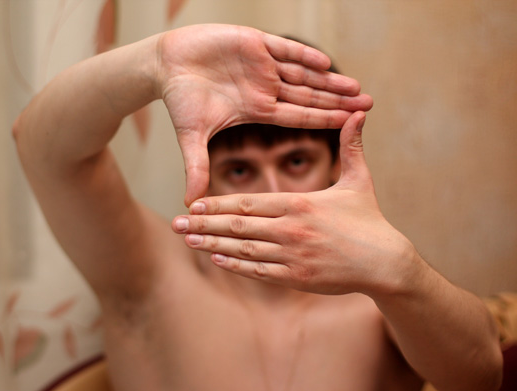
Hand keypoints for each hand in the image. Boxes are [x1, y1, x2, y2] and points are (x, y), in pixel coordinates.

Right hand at [156, 24, 373, 204]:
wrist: (166, 65)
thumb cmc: (180, 99)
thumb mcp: (192, 136)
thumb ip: (197, 167)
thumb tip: (190, 203)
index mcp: (258, 109)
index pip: (298, 116)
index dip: (324, 119)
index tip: (350, 124)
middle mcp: (265, 87)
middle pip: (309, 95)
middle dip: (338, 99)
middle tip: (368, 104)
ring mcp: (262, 65)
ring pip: (304, 72)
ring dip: (329, 79)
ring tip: (356, 87)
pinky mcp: (253, 42)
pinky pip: (284, 49)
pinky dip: (303, 55)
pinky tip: (324, 63)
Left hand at [171, 112, 412, 295]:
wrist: (385, 262)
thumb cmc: (369, 220)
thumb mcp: (360, 180)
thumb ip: (351, 147)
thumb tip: (356, 113)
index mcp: (300, 205)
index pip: (249, 204)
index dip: (218, 205)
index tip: (194, 203)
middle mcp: (291, 230)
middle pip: (237, 227)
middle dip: (203, 225)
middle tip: (175, 223)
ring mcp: (292, 256)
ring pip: (243, 250)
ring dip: (212, 246)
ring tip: (188, 240)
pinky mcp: (297, 278)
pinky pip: (259, 271)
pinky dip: (236, 265)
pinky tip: (216, 260)